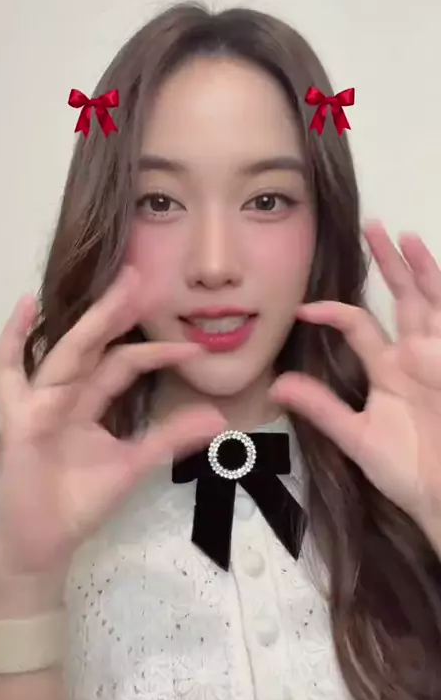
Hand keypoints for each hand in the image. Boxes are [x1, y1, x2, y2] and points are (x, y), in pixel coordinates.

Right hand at [0, 267, 225, 584]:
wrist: (44, 544)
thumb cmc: (79, 502)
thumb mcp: (133, 466)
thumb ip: (169, 439)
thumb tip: (218, 418)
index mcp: (89, 401)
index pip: (123, 363)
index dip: (155, 351)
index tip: (191, 345)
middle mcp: (65, 393)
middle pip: (94, 345)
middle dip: (118, 312)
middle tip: (144, 276)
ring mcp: (39, 402)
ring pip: (67, 353)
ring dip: (92, 321)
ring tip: (119, 290)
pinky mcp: (18, 419)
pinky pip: (7, 374)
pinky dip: (12, 340)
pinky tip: (26, 307)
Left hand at [270, 222, 440, 540]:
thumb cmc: (408, 472)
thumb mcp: (357, 436)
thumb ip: (321, 408)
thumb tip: (276, 385)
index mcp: (388, 370)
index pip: (357, 325)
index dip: (330, 313)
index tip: (301, 308)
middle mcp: (415, 355)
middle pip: (401, 298)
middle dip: (388, 264)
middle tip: (370, 227)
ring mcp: (439, 356)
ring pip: (428, 300)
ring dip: (417, 267)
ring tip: (401, 235)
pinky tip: (431, 266)